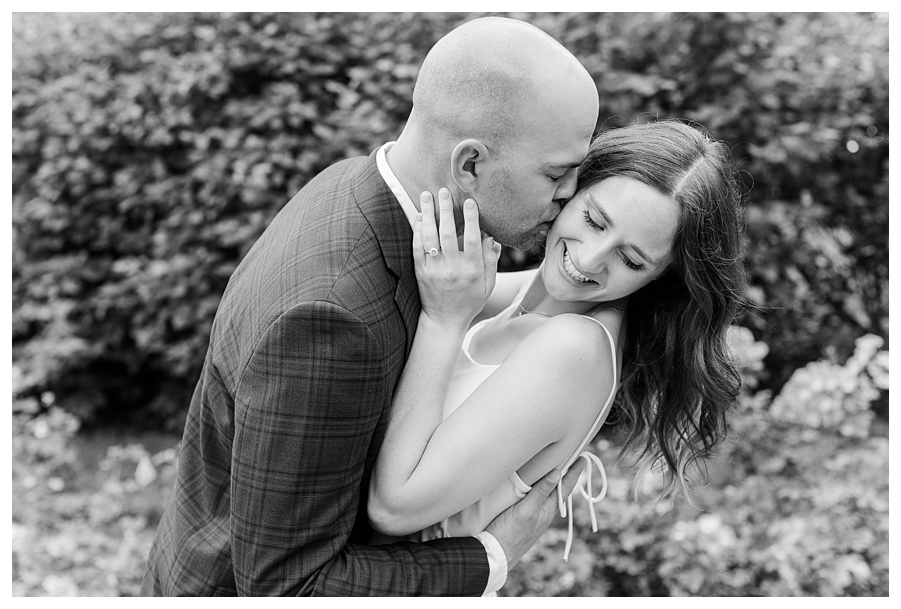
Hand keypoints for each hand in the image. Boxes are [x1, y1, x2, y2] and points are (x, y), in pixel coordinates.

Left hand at [413, 188, 500, 329]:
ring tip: (427, 196)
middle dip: (446, 210)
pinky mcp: (420, 273)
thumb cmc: (470, 301)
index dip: (471, 219)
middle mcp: (452, 269)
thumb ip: (490, 260)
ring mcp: (434, 271)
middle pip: (448, 234)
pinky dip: (417, 231)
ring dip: (428, 215)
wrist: (445, 320)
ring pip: (430, 238)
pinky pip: (417, 248)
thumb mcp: (488, 284)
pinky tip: (418, 217)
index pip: (473, 240)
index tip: (469, 202)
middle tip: (444, 191)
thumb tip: (492, 237)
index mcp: (472, 270)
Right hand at [485, 461, 585, 569]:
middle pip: (558, 488)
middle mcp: (543, 511)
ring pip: (547, 492)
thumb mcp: (526, 510)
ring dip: (553, 478)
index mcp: (548, 510)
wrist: (495, 555)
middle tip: (571, 455)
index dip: (574, 472)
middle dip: (565, 472)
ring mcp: (533, 514)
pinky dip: (539, 485)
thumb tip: (558, 473)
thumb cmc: (510, 534)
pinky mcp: (522, 515)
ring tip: (556, 464)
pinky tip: (534, 482)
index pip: (565, 487)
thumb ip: (541, 492)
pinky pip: (536, 496)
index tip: (582, 457)